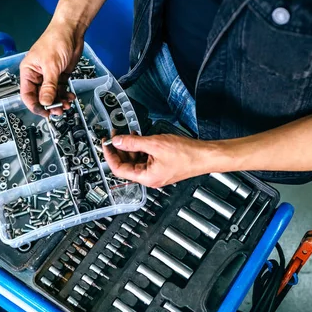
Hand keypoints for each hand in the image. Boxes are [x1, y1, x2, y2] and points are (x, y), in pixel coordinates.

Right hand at [20, 19, 85, 115]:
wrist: (71, 30)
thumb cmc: (56, 41)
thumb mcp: (51, 66)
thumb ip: (49, 86)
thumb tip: (45, 102)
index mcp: (29, 72)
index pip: (27, 94)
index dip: (35, 106)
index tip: (45, 113)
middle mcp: (37, 76)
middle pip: (40, 97)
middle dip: (50, 105)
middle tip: (59, 110)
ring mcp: (49, 76)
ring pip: (51, 95)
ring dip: (59, 102)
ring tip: (67, 105)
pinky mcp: (60, 76)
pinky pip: (60, 90)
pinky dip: (65, 95)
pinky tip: (70, 97)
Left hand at [102, 133, 217, 186]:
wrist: (204, 155)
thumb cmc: (186, 154)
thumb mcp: (155, 144)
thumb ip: (133, 142)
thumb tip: (118, 141)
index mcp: (146, 177)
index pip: (119, 170)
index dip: (110, 156)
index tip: (106, 144)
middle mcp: (149, 177)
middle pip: (126, 165)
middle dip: (119, 150)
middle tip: (114, 136)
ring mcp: (155, 172)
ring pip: (135, 160)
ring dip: (130, 147)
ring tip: (127, 134)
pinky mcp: (161, 166)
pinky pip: (145, 158)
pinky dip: (140, 148)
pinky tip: (139, 138)